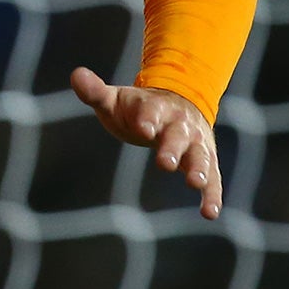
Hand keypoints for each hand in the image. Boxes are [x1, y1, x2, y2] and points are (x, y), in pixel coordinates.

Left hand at [69, 66, 222, 218]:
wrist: (177, 102)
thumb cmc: (138, 108)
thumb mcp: (115, 99)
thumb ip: (96, 92)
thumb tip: (76, 75)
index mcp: (156, 106)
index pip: (151, 111)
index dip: (148, 119)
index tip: (143, 129)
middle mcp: (180, 124)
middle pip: (177, 135)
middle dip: (172, 148)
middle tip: (165, 163)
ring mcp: (196, 143)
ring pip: (200, 156)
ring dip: (199, 169)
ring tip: (194, 183)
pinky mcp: (206, 162)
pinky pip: (212, 179)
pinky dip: (213, 195)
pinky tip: (210, 213)